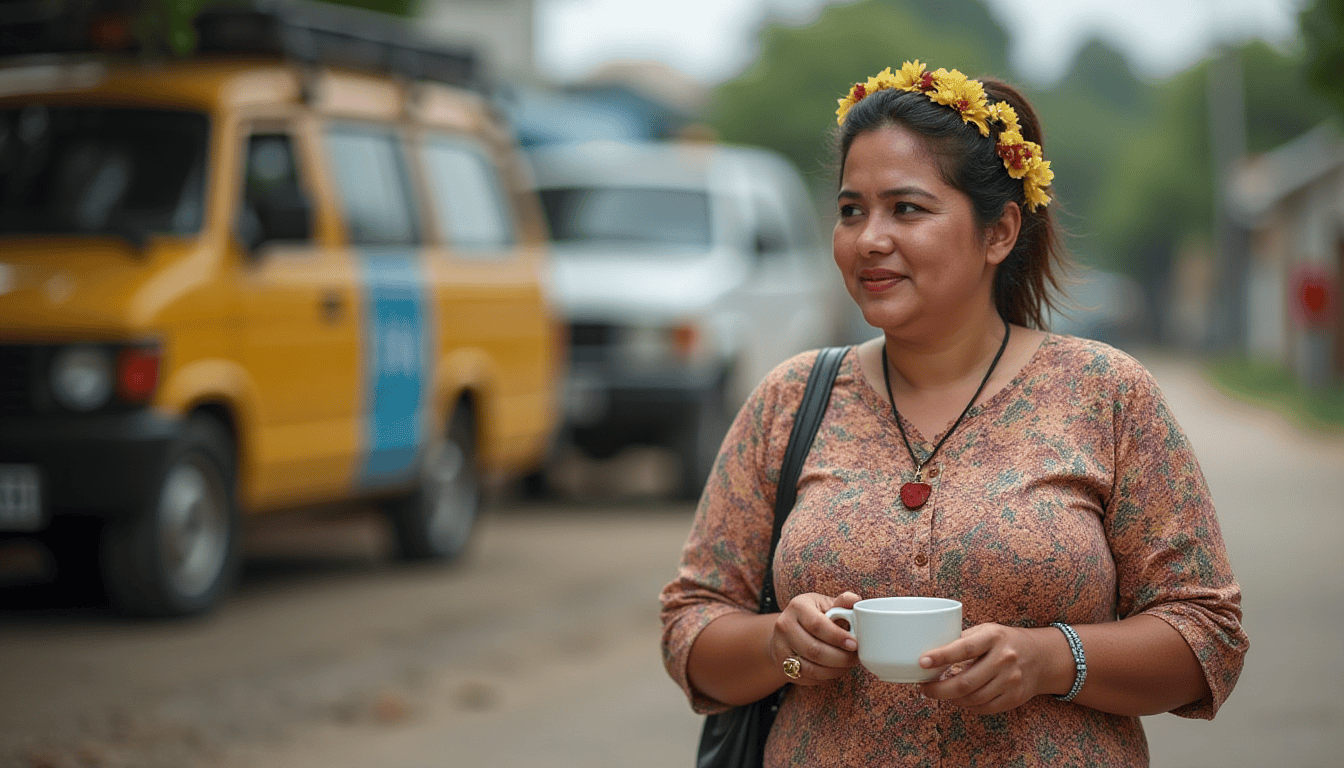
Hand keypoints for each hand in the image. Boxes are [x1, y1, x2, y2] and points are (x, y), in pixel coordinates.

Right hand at [768, 591, 862, 685]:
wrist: (788, 630)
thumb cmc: (814, 615)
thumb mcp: (825, 604)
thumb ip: (841, 603)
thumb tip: (854, 599)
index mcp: (798, 607)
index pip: (817, 624)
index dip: (838, 637)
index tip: (854, 644)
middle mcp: (784, 625)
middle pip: (813, 649)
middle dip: (839, 658)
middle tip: (855, 658)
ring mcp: (780, 647)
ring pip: (810, 667)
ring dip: (834, 670)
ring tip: (847, 665)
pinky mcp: (781, 665)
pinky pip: (806, 677)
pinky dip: (824, 677)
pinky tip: (834, 670)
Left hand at [916, 623, 1063, 713]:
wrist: (1041, 656)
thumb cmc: (1005, 641)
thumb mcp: (986, 631)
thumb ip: (962, 639)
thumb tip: (930, 650)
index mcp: (994, 637)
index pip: (964, 648)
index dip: (941, 656)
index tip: (922, 662)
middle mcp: (1004, 658)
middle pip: (965, 682)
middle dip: (938, 688)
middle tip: (924, 688)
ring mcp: (1011, 680)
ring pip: (972, 698)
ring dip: (951, 698)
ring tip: (940, 692)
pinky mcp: (1014, 697)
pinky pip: (984, 708)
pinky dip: (967, 706)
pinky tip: (959, 699)